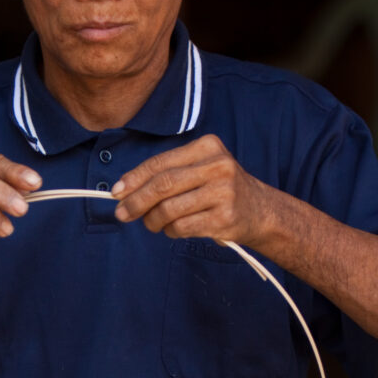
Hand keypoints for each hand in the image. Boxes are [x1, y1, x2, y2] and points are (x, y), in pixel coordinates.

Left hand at [112, 135, 273, 246]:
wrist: (261, 211)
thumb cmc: (220, 189)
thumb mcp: (201, 168)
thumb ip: (167, 174)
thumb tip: (124, 190)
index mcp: (208, 147)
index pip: (161, 162)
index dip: (134, 178)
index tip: (116, 191)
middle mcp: (218, 166)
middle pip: (163, 185)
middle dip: (136, 201)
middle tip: (122, 213)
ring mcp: (223, 193)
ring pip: (170, 209)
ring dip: (153, 220)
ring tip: (152, 223)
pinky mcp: (225, 218)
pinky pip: (182, 227)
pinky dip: (170, 231)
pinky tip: (173, 229)